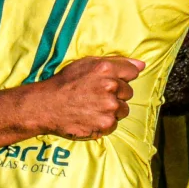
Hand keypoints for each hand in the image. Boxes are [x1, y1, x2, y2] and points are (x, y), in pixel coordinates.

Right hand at [28, 55, 142, 140]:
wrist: (47, 106)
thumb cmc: (65, 83)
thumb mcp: (87, 64)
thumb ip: (117, 62)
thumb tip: (141, 65)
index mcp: (106, 69)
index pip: (132, 72)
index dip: (121, 77)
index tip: (110, 82)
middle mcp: (111, 87)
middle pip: (128, 92)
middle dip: (116, 94)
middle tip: (96, 96)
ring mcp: (109, 107)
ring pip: (123, 109)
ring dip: (112, 110)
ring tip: (93, 107)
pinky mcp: (106, 124)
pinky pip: (114, 124)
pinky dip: (104, 122)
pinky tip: (91, 117)